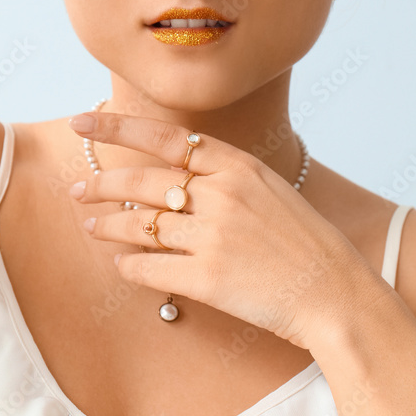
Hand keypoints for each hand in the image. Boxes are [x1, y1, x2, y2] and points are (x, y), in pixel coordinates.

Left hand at [68, 111, 396, 352]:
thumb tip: (176, 176)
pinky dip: (128, 267)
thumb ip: (227, 178)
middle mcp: (223, 195)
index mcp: (240, 167)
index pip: (166, 138)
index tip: (83, 120)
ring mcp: (213, 237)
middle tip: (77, 190)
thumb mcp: (273, 192)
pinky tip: (120, 265)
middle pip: (143, 181)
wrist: (338, 295)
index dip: (118, 127)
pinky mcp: (207, 279)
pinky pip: (148, 269)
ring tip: (91, 225)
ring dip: (108, 225)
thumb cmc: (307, 245)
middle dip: (101, 184)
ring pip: (139, 225)